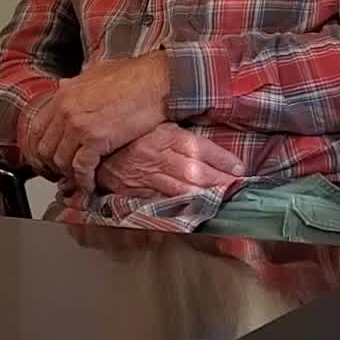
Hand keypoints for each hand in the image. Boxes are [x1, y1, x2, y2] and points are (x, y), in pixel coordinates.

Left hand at [21, 54, 169, 191]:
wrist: (157, 80)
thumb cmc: (135, 75)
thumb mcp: (97, 71)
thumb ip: (77, 82)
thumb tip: (66, 85)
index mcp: (64, 95)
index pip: (37, 129)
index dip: (41, 148)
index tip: (48, 158)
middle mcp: (66, 111)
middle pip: (45, 148)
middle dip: (53, 165)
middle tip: (62, 173)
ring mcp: (79, 126)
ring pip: (61, 161)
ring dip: (69, 174)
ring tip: (79, 179)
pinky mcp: (97, 140)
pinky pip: (82, 167)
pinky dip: (84, 180)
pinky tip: (90, 185)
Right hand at [97, 123, 245, 198]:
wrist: (98, 151)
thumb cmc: (136, 138)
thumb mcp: (163, 127)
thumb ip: (186, 138)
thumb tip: (218, 151)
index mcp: (167, 136)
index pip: (200, 147)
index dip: (222, 159)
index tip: (241, 169)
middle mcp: (158, 156)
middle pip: (194, 171)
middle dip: (218, 182)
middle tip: (238, 189)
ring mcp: (146, 176)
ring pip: (179, 189)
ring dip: (203, 197)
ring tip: (222, 201)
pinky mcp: (136, 193)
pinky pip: (160, 203)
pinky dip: (179, 209)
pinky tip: (195, 213)